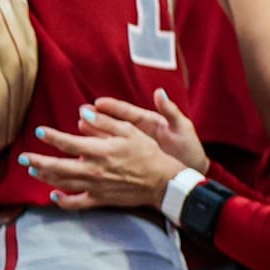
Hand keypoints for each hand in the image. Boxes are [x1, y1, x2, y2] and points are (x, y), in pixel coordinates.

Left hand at [20, 109, 189, 209]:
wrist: (163, 181)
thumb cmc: (148, 153)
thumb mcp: (129, 131)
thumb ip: (104, 122)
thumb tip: (82, 112)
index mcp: (100, 151)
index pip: (68, 143)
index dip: (51, 137)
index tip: (39, 131)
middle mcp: (94, 170)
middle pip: (57, 167)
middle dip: (37, 162)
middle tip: (22, 158)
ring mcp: (95, 187)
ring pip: (63, 184)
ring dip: (45, 178)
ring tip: (33, 171)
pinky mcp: (100, 199)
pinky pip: (77, 203)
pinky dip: (63, 201)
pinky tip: (53, 195)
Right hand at [82, 90, 209, 175]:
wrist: (190, 176)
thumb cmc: (189, 150)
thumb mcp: (183, 128)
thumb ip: (170, 111)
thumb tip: (160, 93)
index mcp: (149, 122)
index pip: (128, 112)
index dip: (113, 107)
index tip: (98, 103)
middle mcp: (138, 134)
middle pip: (114, 124)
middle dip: (97, 119)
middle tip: (81, 114)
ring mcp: (133, 148)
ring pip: (110, 140)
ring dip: (94, 134)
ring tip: (79, 129)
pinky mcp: (130, 163)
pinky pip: (113, 157)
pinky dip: (101, 153)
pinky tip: (87, 153)